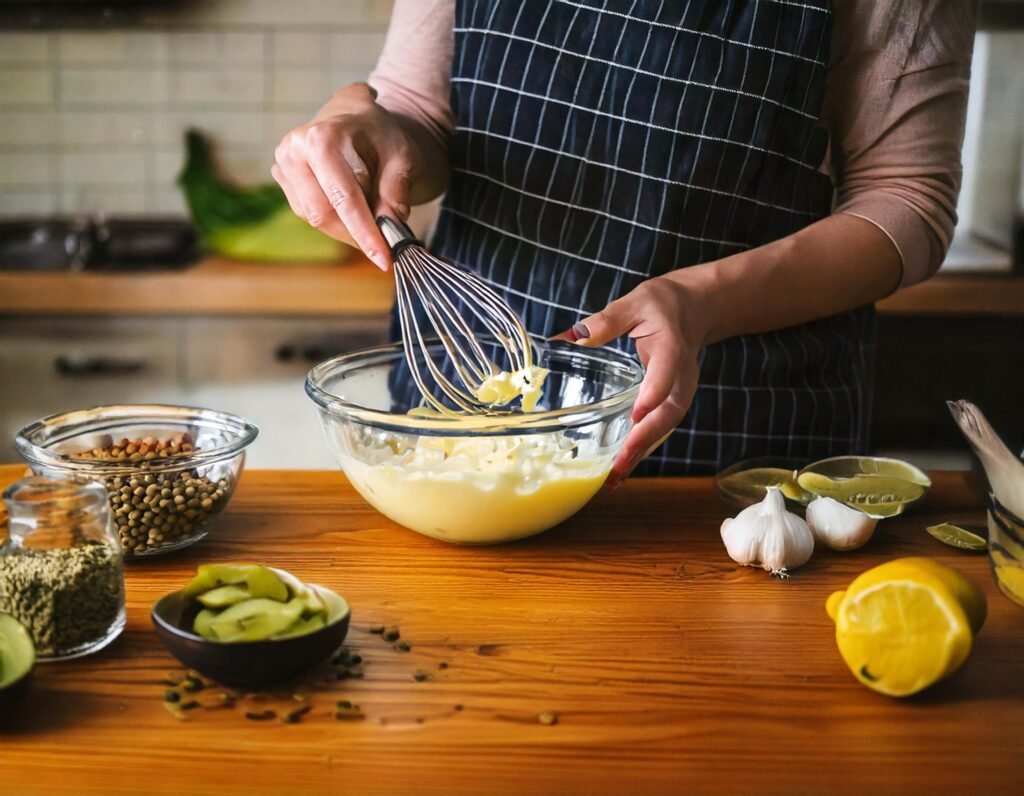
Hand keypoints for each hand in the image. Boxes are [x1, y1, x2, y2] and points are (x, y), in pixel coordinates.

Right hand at [272, 82, 417, 269]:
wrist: (356, 116)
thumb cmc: (380, 135)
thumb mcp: (402, 156)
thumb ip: (397, 192)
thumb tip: (392, 229)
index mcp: (322, 138)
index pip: (344, 198)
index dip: (365, 233)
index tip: (384, 260)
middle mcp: (294, 151)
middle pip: (324, 215)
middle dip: (357, 235)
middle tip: (384, 245)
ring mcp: (283, 165)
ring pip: (315, 220)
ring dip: (347, 229)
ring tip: (371, 215)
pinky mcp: (283, 180)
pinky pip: (310, 215)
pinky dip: (336, 221)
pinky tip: (352, 208)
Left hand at [557, 274, 710, 488]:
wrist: (698, 309)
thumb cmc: (665, 305)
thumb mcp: (636, 303)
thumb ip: (607, 320)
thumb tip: (572, 337)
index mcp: (671, 348)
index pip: (665, 374)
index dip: (652, 394)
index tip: (636, 415)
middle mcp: (680, 377)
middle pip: (668, 414)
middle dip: (643, 441)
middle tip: (618, 465)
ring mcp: (680, 392)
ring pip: (664, 428)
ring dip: (641, 453)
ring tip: (613, 478)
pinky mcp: (672, 402)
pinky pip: (659, 428)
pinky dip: (641, 449)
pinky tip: (619, 468)